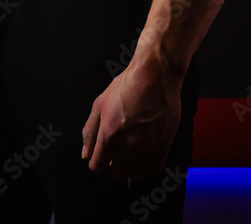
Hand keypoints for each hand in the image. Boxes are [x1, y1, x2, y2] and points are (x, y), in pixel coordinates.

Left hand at [81, 57, 181, 180]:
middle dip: (112, 166)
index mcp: (110, 132)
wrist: (155, 74)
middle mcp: (130, 142)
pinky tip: (144, 156)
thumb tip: (86, 154)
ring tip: (130, 154)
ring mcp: (149, 145)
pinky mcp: (164, 143)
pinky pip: (154, 170)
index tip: (101, 157)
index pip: (98, 166)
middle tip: (115, 154)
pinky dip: (147, 168)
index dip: (97, 163)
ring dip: (129, 168)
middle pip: (116, 174)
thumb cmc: (127, 85)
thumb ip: (90, 131)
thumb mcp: (100, 103)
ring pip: (135, 175)